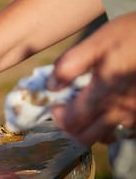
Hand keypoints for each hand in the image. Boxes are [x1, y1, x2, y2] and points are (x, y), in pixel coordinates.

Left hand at [48, 11, 135, 143]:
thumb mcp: (98, 41)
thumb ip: (70, 65)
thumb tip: (51, 85)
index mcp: (103, 93)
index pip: (72, 121)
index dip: (58, 117)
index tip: (55, 106)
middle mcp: (120, 110)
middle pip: (86, 137)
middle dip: (71, 128)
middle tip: (67, 113)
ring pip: (107, 136)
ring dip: (92, 129)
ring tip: (88, 112)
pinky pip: (128, 130)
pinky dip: (115, 126)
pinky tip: (112, 110)